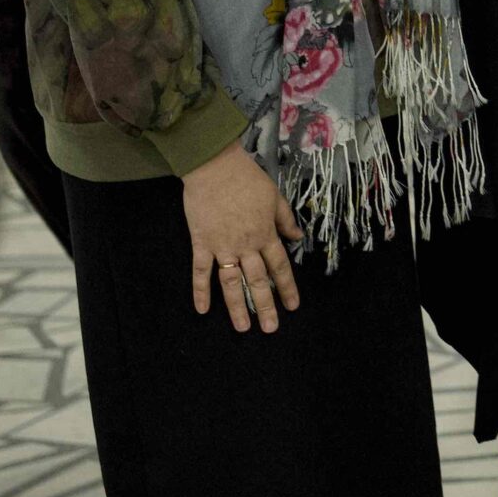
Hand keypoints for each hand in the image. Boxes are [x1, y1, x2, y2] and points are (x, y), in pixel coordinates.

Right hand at [183, 138, 303, 332]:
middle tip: (271, 328)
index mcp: (266, 234)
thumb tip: (297, 239)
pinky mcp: (201, 244)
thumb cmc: (247, 179)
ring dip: (237, 307)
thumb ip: (285, 220)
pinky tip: (203, 310)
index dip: (287, 288)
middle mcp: (246, 246)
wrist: (215, 168)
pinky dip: (201, 291)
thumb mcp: (275, 197)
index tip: (293, 306)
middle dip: (266, 306)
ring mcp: (222, 247)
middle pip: (258, 281)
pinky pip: (201, 272)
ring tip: (243, 328)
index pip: (280, 267)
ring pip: (231, 283)